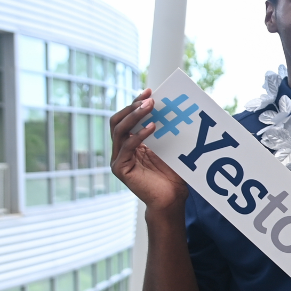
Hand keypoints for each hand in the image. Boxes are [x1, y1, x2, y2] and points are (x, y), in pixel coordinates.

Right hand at [109, 88, 188, 213]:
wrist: (171, 199)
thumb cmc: (172, 175)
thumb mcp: (168, 147)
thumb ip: (164, 131)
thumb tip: (172, 107)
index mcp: (130, 143)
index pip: (127, 118)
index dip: (136, 103)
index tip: (151, 90)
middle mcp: (120, 150)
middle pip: (118, 121)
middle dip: (133, 107)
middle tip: (150, 97)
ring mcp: (118, 159)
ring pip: (119, 130)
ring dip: (134, 116)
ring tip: (150, 106)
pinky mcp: (120, 168)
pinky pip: (126, 146)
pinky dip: (138, 134)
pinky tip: (152, 127)